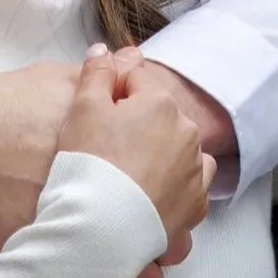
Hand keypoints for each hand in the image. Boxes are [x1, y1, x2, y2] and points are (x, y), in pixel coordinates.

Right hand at [59, 50, 214, 264]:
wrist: (101, 228)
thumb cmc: (89, 164)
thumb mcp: (82, 108)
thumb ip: (96, 73)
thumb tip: (104, 50)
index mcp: (161, 103)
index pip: (134, 83)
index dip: (109, 96)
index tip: (94, 118)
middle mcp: (187, 134)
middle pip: (158, 118)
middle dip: (136, 127)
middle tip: (105, 153)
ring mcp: (195, 172)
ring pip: (178, 153)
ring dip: (160, 158)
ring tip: (128, 178)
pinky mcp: (195, 207)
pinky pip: (187, 190)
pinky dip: (173, 191)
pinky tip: (149, 199)